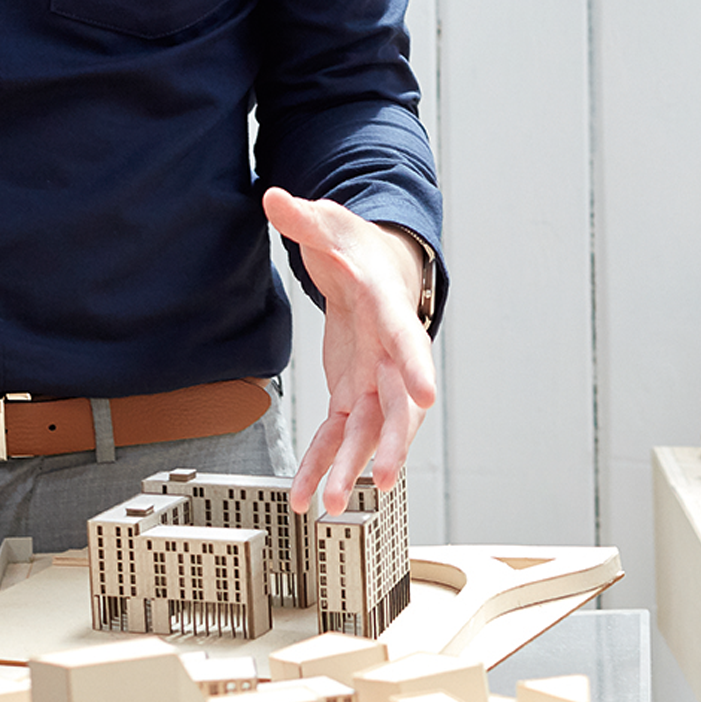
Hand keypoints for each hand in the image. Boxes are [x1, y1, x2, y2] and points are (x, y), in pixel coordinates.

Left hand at [263, 187, 436, 514]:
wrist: (371, 267)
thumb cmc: (355, 245)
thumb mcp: (329, 222)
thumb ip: (303, 215)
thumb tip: (273, 197)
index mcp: (388, 308)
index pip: (406, 338)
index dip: (415, 366)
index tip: (427, 395)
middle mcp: (389, 354)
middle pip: (397, 403)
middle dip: (391, 442)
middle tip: (382, 477)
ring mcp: (374, 380)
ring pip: (369, 433)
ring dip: (350, 468)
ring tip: (328, 504)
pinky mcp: (352, 395)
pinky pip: (340, 437)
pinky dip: (323, 465)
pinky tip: (304, 497)